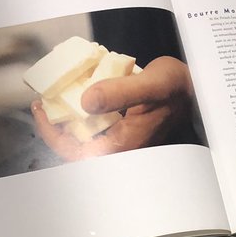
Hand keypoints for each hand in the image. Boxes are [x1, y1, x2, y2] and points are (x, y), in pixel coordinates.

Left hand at [31, 56, 193, 160]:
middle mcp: (120, 145)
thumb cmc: (176, 87)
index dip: (53, 135)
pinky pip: (93, 124)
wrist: (194, 88)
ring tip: (55, 94)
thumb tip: (85, 102)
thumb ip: (119, 92)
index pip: (78, 152)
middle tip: (42, 101)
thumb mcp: (150, 84)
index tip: (40, 110)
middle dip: (55, 126)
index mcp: (124, 143)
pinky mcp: (121, 126)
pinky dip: (81, 110)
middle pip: (77, 147)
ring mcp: (120, 137)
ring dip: (67, 118)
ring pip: (83, 135)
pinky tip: (76, 90)